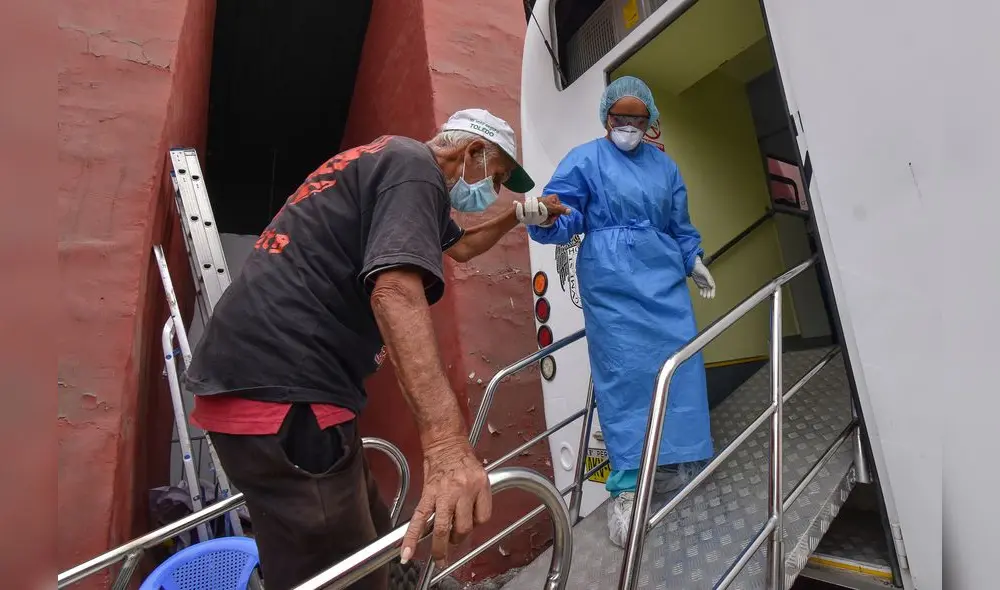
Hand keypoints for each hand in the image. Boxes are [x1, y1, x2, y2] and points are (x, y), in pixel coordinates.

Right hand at [400, 437, 491, 566]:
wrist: (445, 443)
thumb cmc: (462, 459)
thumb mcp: (480, 476)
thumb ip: (477, 499)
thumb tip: (469, 522)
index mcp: (480, 485)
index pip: (483, 517)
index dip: (476, 523)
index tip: (470, 524)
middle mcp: (463, 490)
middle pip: (464, 527)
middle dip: (458, 538)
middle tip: (454, 543)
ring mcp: (444, 493)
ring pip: (442, 527)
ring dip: (440, 547)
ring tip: (439, 558)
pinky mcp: (427, 495)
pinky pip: (419, 519)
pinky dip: (412, 537)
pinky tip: (407, 552)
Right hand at [514, 195, 547, 225]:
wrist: (537, 219)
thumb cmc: (528, 213)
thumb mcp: (522, 211)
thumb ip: (518, 207)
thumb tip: (515, 202)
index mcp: (523, 219)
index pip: (519, 215)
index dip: (519, 209)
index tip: (519, 203)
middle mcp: (529, 221)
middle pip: (528, 211)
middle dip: (528, 202)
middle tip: (529, 198)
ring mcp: (536, 220)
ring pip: (535, 211)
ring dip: (534, 202)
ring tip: (533, 198)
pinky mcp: (543, 218)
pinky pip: (544, 213)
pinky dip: (542, 207)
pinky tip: (540, 203)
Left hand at [539, 194, 570, 225]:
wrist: (530, 209)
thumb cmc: (542, 206)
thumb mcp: (553, 208)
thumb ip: (561, 210)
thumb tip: (570, 211)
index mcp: (555, 198)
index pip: (560, 208)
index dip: (557, 214)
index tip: (553, 216)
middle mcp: (551, 200)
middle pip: (556, 211)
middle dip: (552, 216)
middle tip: (548, 218)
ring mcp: (547, 204)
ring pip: (551, 214)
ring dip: (548, 218)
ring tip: (544, 219)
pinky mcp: (542, 208)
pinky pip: (546, 214)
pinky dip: (545, 218)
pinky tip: (542, 219)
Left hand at [691, 257, 715, 298]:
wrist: (693, 266)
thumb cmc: (701, 268)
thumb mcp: (705, 273)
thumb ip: (709, 279)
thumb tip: (712, 285)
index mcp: (710, 280)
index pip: (713, 287)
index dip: (713, 291)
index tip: (712, 295)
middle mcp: (707, 282)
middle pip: (710, 290)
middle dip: (709, 294)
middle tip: (708, 297)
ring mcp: (703, 283)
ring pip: (706, 290)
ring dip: (706, 293)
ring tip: (704, 296)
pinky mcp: (699, 284)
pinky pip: (701, 289)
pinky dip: (702, 292)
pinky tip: (701, 294)